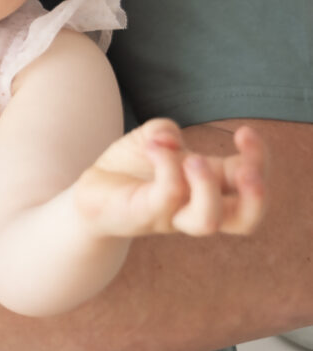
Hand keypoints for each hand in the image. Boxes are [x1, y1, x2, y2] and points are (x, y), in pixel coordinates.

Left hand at [74, 119, 266, 242]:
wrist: (90, 195)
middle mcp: (196, 207)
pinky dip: (167, 164)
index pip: (251, 185)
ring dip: (208, 186)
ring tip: (194, 159)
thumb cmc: (129, 168)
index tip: (244, 132)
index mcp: (210, 188)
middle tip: (245, 166)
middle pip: (245, 219)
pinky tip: (153, 145)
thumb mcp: (152, 137)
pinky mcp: (144, 215)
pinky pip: (167, 196)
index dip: (259, 159)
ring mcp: (171, 217)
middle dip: (256, 193)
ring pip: (208, 221)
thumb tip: (171, 139)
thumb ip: (166, 129)